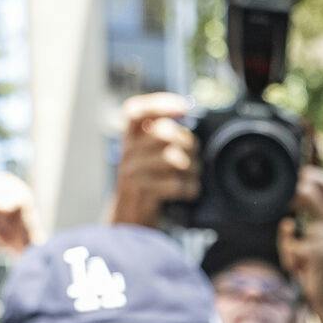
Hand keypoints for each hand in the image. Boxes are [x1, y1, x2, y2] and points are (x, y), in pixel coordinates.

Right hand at [109, 92, 196, 227]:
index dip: (159, 105)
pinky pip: (174, 184)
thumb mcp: (148, 154)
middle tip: (195, 155)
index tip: (184, 108)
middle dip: (188, 143)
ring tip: (193, 175)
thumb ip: (160, 134)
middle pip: (164, 134)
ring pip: (173, 159)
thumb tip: (185, 113)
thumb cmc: (149, 181)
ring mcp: (132, 172)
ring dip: (192, 168)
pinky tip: (189, 191)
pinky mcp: (141, 192)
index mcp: (129, 138)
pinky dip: (189, 188)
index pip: (135, 111)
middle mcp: (127, 152)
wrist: (130, 217)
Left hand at [279, 166, 322, 322]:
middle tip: (288, 205)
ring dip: (287, 236)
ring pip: (295, 216)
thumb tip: (286, 222)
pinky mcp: (320, 251)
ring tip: (292, 247)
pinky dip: (289, 256)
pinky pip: (291, 244)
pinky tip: (297, 268)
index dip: (316, 176)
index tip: (299, 182)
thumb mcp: (313, 244)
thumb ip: (302, 228)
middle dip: (296, 192)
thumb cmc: (318, 270)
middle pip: (312, 188)